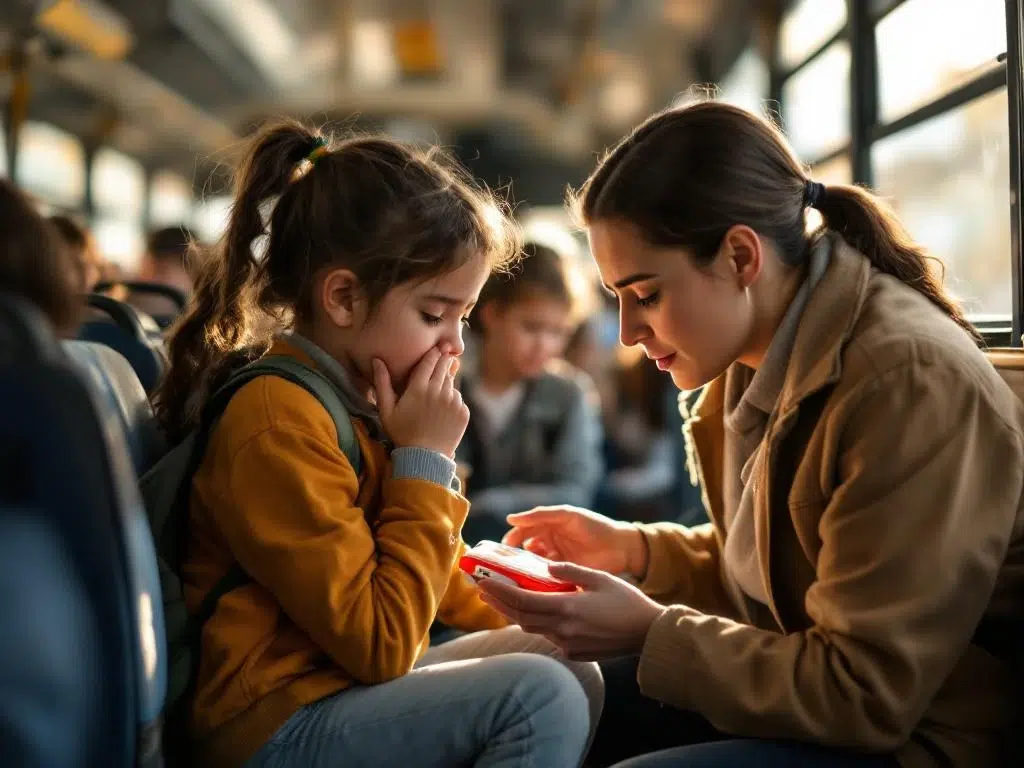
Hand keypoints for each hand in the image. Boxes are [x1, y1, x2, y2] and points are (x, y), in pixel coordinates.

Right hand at [373, 348, 467, 456]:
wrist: (424, 458)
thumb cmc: (402, 433)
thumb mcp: (386, 409)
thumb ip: (382, 383)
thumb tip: (377, 360)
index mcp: (419, 388)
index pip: (430, 360)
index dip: (433, 353)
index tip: (435, 349)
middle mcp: (439, 391)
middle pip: (444, 366)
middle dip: (442, 362)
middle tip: (440, 361)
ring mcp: (453, 401)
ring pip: (452, 382)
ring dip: (446, 383)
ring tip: (435, 396)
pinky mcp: (463, 412)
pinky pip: (458, 398)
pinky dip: (452, 400)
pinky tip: (441, 411)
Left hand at [476, 562, 665, 659]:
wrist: (648, 635)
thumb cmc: (627, 602)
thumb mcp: (599, 578)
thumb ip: (570, 571)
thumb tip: (547, 566)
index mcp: (567, 608)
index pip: (522, 600)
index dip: (499, 592)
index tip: (483, 582)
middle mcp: (563, 629)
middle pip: (520, 617)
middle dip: (499, 603)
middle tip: (483, 589)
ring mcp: (568, 644)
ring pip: (532, 628)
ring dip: (515, 614)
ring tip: (503, 598)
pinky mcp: (574, 653)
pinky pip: (548, 636)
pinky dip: (537, 623)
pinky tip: (536, 612)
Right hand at [503, 506, 648, 578]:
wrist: (622, 548)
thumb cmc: (595, 526)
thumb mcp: (567, 515)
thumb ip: (540, 515)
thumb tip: (510, 519)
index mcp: (547, 527)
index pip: (521, 533)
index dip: (509, 541)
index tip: (499, 552)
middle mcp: (548, 544)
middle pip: (522, 553)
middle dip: (512, 561)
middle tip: (503, 571)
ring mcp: (555, 561)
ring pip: (532, 568)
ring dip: (524, 573)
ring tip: (515, 582)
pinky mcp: (563, 576)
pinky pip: (545, 580)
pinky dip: (538, 583)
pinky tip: (532, 589)